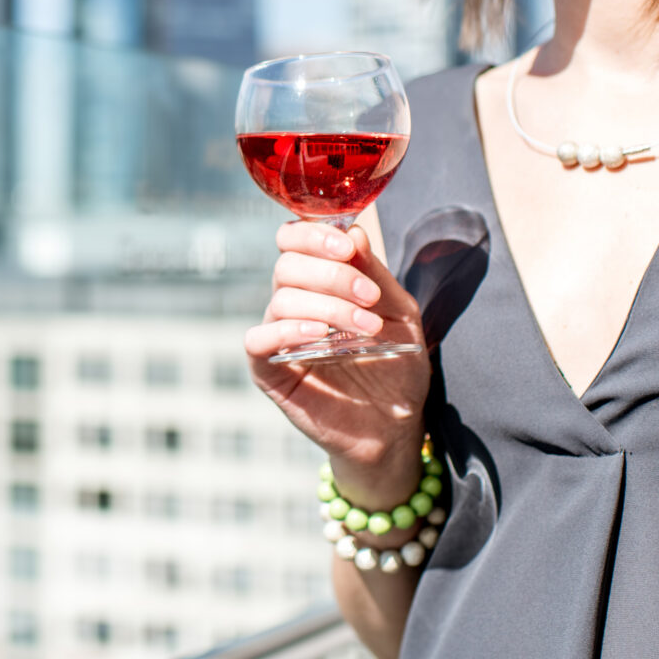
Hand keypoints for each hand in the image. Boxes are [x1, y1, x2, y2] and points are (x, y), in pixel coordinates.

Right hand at [245, 218, 430, 503]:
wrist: (395, 426)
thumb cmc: (397, 368)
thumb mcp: (400, 315)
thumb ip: (376, 276)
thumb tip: (352, 232)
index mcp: (319, 282)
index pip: (293, 239)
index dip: (313, 235)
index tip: (347, 248)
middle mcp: (293, 303)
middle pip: (287, 264)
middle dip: (332, 274)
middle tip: (368, 297)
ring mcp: (278, 336)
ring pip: (281, 299)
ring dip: (328, 307)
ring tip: (366, 329)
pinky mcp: (268, 371)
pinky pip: (257, 339)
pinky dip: (286, 330)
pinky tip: (319, 336)